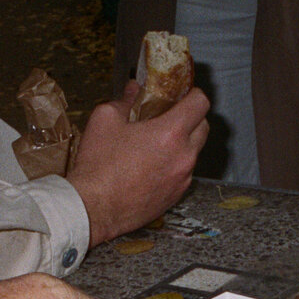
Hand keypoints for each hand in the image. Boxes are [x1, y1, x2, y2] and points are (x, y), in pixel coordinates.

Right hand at [68, 81, 209, 247]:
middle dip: (191, 117)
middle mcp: (184, 156)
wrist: (94, 208)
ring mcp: (183, 178)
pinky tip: (153, 164)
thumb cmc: (99, 165)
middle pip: (204, 127)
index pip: (200, 103)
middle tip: (170, 115)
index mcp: (171, 133)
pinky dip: (175, 164)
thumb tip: (134, 90)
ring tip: (158, 142)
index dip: (193, 94)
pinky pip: (184, 172)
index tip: (183, 93)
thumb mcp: (105, 119)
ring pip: (194, 152)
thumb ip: (125, 100)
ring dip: (183, 143)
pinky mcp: (177, 195)